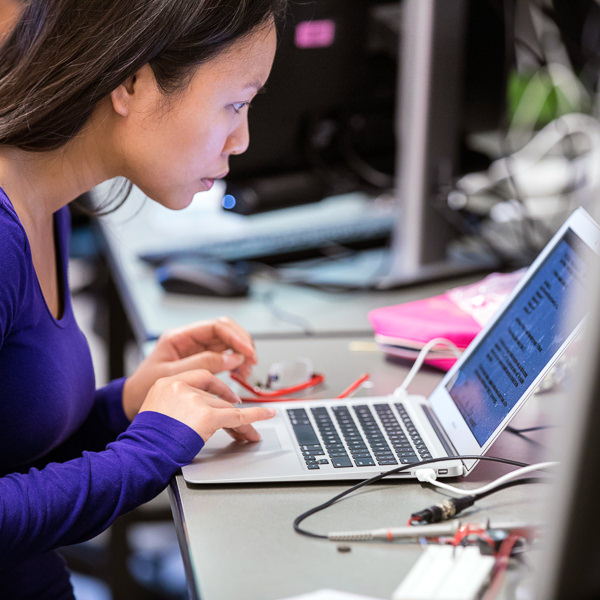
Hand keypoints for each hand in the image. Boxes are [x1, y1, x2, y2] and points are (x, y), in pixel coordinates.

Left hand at [122, 317, 256, 420]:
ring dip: (241, 354)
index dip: (235, 337)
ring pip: (228, 343)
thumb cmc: (144, 388)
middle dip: (242, 343)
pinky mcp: (201, 361)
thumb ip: (203, 364)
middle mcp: (190, 340)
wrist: (132, 402)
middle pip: (225, 331)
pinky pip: (225, 357)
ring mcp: (196, 350)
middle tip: (251, 360)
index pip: (215, 327)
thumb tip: (231, 358)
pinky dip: (236, 364)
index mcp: (179, 337)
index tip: (247, 352)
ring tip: (246, 371)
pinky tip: (239, 374)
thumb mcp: (173, 376)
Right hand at [138, 369, 274, 441]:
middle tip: (242, 422)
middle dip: (230, 411)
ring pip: (226, 408)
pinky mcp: (207, 415)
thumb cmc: (144, 443)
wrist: (140, 456)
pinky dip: (255, 416)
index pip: (201, 379)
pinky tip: (266, 414)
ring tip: (248, 435)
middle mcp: (181, 386)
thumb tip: (194, 415)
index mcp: (166, 383)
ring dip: (240, 423)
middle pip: (216, 396)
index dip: (218, 389)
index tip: (228, 397)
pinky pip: (237, 416)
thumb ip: (175, 407)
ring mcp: (195, 399)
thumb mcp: (156, 415)